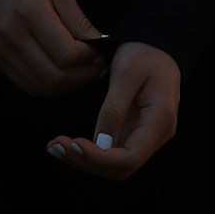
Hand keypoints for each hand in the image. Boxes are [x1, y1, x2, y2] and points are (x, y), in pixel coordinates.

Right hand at [0, 0, 108, 95]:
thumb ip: (80, 21)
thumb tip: (100, 47)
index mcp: (30, 10)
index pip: (67, 54)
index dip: (90, 58)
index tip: (99, 51)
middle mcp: (11, 34)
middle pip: (55, 77)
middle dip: (83, 77)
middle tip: (97, 68)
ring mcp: (1, 50)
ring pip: (43, 87)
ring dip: (69, 85)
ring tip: (82, 72)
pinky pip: (29, 86)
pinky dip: (51, 86)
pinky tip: (62, 72)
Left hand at [46, 41, 179, 179]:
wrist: (157, 45)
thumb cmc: (144, 53)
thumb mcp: (126, 74)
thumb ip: (113, 110)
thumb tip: (100, 144)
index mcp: (159, 121)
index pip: (131, 158)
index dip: (100, 159)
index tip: (74, 144)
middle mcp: (156, 135)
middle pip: (121, 168)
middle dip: (87, 162)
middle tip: (56, 146)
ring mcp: (146, 137)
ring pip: (114, 165)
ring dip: (84, 160)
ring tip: (55, 146)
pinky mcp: (133, 133)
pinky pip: (112, 152)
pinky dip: (88, 152)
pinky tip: (67, 144)